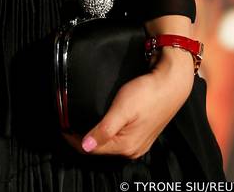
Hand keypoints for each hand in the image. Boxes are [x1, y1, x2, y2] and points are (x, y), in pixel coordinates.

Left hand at [61, 52, 194, 158]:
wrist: (171, 83)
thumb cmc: (147, 94)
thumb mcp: (121, 110)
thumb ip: (104, 130)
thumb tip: (86, 146)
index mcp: (126, 146)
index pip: (91, 148)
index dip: (74, 139)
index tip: (62, 126)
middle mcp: (132, 149)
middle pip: (100, 148)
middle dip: (82, 138)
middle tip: (67, 124)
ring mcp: (139, 142)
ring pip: (108, 144)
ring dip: (93, 135)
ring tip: (80, 122)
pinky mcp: (142, 133)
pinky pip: (118, 138)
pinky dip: (105, 133)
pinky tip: (100, 122)